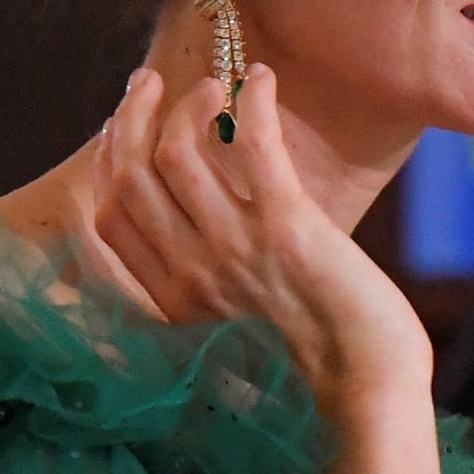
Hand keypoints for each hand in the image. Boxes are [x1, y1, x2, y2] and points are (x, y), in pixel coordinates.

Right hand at [92, 65, 432, 403]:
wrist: (366, 391)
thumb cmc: (310, 365)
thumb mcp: (228, 333)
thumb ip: (200, 290)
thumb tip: (194, 234)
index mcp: (170, 301)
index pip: (108, 216)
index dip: (108, 161)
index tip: (121, 127)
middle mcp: (190, 273)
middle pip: (130, 176)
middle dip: (131, 117)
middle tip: (149, 84)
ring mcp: (234, 249)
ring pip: (177, 153)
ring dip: (190, 106)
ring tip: (212, 86)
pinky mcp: (286, 227)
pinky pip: (252, 146)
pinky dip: (251, 104)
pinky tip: (260, 82)